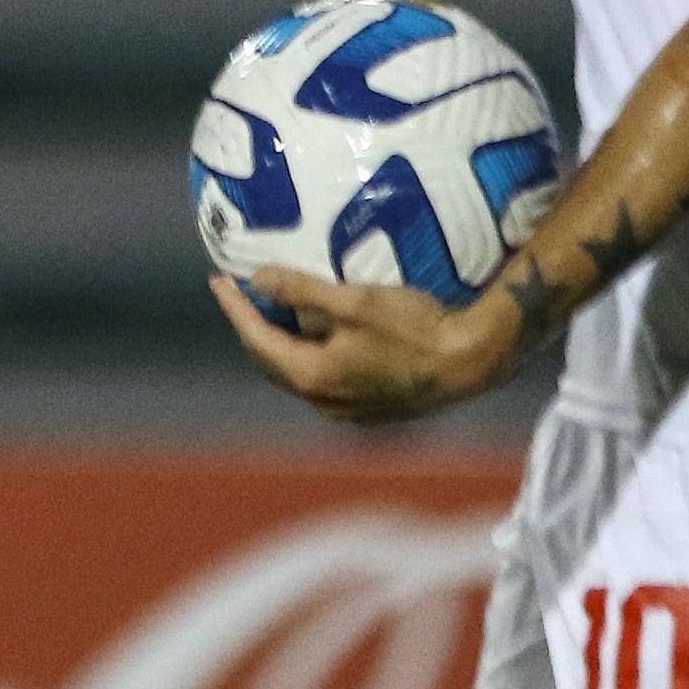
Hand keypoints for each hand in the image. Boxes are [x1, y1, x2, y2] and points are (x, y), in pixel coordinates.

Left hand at [208, 266, 516, 423]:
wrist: (471, 362)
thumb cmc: (414, 328)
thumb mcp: (353, 300)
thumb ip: (302, 290)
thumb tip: (258, 277)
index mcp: (313, 377)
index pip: (257, 340)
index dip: (235, 309)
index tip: (218, 280)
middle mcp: (324, 401)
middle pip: (272, 362)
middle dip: (252, 328)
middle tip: (239, 295)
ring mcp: (348, 410)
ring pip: (299, 373)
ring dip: (281, 344)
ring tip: (273, 310)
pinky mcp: (370, 408)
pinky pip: (324, 380)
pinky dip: (309, 355)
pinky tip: (318, 334)